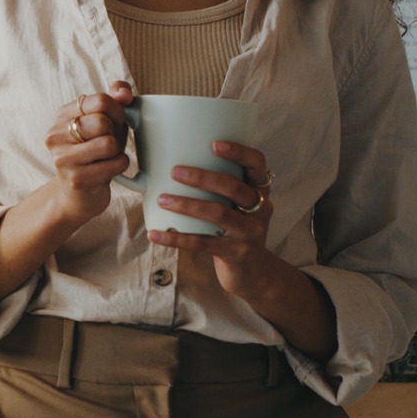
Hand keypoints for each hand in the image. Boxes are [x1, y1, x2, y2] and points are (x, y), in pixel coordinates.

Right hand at [42, 81, 133, 227]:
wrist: (79, 194)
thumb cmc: (96, 153)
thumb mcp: (106, 122)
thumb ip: (116, 99)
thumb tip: (124, 92)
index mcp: (62, 115)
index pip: (100, 100)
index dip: (117, 111)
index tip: (115, 121)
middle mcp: (56, 134)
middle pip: (102, 121)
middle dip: (115, 133)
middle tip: (110, 143)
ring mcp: (62, 158)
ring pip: (108, 143)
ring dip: (117, 151)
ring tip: (108, 157)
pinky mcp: (76, 179)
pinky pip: (115, 164)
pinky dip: (120, 166)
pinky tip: (109, 170)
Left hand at [149, 141, 275, 293]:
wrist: (253, 273)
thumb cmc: (234, 230)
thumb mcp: (235, 206)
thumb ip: (218, 187)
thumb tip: (169, 163)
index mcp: (259, 190)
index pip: (257, 163)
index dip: (239, 152)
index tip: (214, 144)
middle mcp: (260, 209)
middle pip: (234, 187)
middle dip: (202, 177)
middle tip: (174, 171)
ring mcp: (251, 232)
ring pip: (218, 213)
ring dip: (186, 204)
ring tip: (162, 199)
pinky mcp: (237, 253)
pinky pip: (203, 243)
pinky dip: (176, 238)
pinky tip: (155, 234)